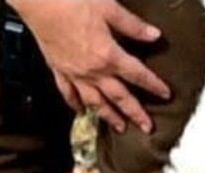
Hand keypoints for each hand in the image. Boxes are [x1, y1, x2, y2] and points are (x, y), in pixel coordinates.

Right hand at [13, 0, 169, 133]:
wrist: (38, 2)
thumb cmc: (72, 0)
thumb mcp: (108, 8)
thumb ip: (132, 26)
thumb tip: (155, 36)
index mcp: (109, 55)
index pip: (138, 75)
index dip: (154, 85)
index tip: (166, 95)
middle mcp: (94, 72)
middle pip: (120, 98)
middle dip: (135, 114)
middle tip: (147, 128)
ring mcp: (75, 75)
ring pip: (96, 102)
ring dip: (109, 116)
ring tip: (120, 127)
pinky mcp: (59, 71)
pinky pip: (69, 94)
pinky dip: (76, 105)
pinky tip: (81, 112)